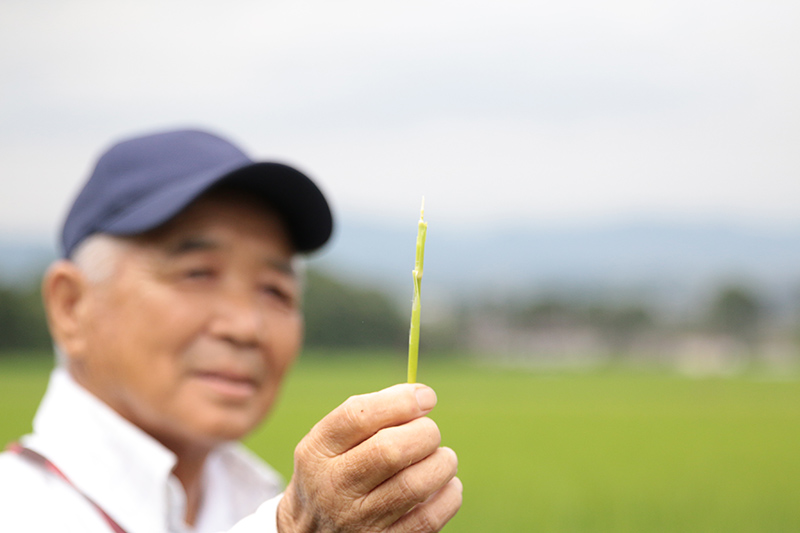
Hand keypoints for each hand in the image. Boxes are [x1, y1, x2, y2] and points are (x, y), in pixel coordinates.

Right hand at [277, 384, 461, 531]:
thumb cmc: (335, 473)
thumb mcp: (330, 443)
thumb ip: (367, 416)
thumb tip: (421, 397)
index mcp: (318, 452)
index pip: (358, 416)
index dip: (400, 401)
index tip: (426, 397)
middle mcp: (334, 488)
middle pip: (390, 450)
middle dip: (424, 433)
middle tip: (430, 432)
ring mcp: (359, 521)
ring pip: (415, 484)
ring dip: (442, 463)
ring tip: (441, 458)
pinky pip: (429, 517)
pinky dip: (449, 495)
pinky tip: (444, 485)